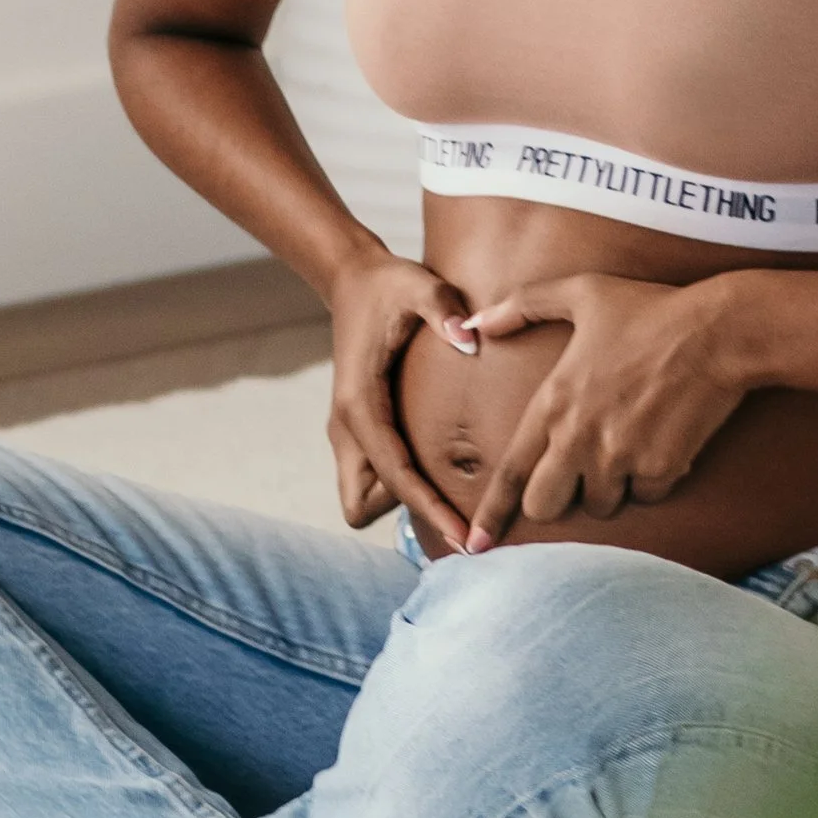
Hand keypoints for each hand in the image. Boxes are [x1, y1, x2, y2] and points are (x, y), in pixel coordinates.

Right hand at [325, 247, 476, 544]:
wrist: (353, 277)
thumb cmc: (389, 284)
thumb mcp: (420, 285)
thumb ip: (444, 310)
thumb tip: (471, 341)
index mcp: (359, 403)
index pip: (395, 475)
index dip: (431, 509)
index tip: (464, 539)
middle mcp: (345, 426)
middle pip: (360, 505)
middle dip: (404, 511)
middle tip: (456, 503)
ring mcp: (347, 431)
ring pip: (361, 497)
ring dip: (399, 497)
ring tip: (452, 478)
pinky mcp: (356, 430)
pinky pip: (373, 477)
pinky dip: (398, 481)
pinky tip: (439, 461)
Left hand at [461, 274, 749, 547]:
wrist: (716, 331)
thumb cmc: (649, 308)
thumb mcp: (580, 292)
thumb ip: (521, 306)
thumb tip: (475, 322)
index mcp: (553, 403)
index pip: (510, 474)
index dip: (490, 514)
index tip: (476, 543)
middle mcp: (579, 438)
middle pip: (546, 507)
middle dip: (558, 498)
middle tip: (578, 474)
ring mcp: (620, 458)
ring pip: (601, 505)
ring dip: (610, 486)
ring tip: (629, 442)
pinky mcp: (660, 469)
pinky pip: (647, 496)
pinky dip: (652, 479)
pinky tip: (663, 443)